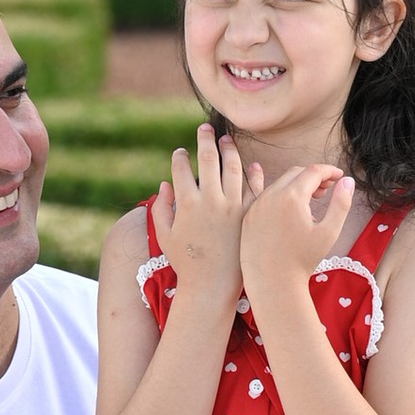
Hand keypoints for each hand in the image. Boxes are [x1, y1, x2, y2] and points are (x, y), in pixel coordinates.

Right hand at [148, 126, 260, 299]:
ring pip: (233, 167)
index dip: (180, 157)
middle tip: (204, 129)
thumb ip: (161, 207)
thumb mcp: (165, 235)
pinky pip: (253, 186)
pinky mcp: (250, 213)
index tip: (181, 153)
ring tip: (226, 141)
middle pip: (208, 158)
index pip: (182, 168)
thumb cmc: (186, 262)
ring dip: (229, 150)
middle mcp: (211, 199)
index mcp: (188, 202)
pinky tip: (249, 165)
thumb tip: (165, 184)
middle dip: (205, 140)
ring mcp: (234, 205)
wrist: (213, 285)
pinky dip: (252, 173)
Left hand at [239, 162, 354, 310]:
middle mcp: (271, 196)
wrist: (272, 282)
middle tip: (326, 190)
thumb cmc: (303, 260)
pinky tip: (288, 203)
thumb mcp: (329, 232)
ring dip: (296, 186)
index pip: (314, 171)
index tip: (339, 176)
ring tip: (310, 202)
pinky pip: (264, 196)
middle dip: (313, 177)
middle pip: (296, 173)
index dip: (329, 171)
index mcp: (292, 197)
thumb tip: (347, 181)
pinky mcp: (247, 216)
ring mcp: (256, 205)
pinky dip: (279, 195)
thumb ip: (341, 203)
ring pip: (279, 184)